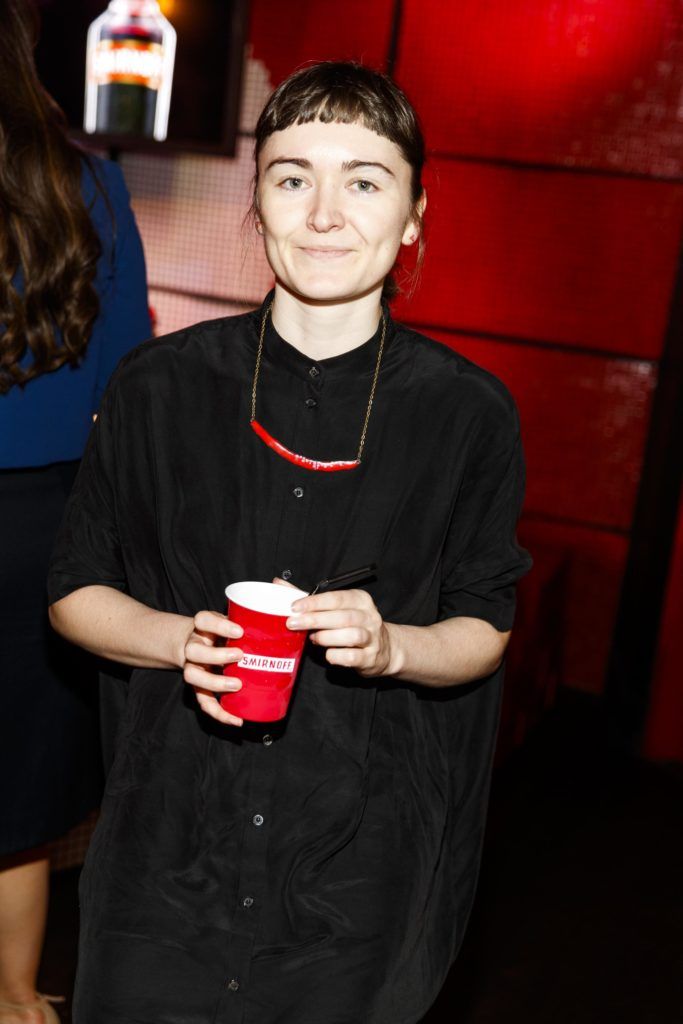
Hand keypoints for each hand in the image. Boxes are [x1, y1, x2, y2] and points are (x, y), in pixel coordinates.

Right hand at [181, 610, 244, 725]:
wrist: (199, 641)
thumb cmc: (223, 632)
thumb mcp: (231, 621)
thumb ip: (248, 623)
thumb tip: (283, 626)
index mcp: (202, 627)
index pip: (202, 620)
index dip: (219, 625)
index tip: (239, 630)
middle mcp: (193, 646)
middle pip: (193, 650)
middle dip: (217, 655)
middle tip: (240, 656)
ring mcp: (192, 667)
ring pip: (192, 676)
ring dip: (215, 683)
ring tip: (237, 685)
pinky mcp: (197, 687)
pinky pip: (203, 702)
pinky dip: (219, 712)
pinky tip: (237, 719)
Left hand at [286, 589, 392, 676]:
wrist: (384, 649)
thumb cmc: (353, 625)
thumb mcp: (337, 608)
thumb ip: (309, 598)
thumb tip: (279, 583)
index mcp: (360, 600)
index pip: (336, 598)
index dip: (314, 602)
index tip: (294, 607)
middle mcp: (369, 616)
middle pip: (342, 616)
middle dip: (315, 619)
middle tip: (293, 623)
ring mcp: (372, 638)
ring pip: (351, 635)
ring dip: (327, 637)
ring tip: (314, 638)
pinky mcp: (371, 658)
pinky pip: (352, 657)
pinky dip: (337, 656)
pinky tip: (328, 653)